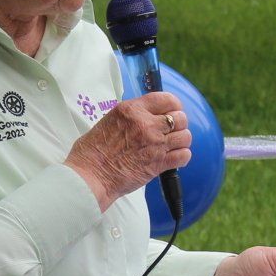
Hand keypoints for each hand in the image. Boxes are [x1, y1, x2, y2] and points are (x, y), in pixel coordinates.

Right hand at [64, 92, 191, 211]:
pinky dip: (182, 157)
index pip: (166, 99)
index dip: (174, 105)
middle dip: (178, 125)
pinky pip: (184, 155)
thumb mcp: (109, 120)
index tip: (172, 111)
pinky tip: (173, 159)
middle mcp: (146, 124)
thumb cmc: (92, 152)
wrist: (90, 176)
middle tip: (170, 132)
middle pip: (180, 117)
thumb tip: (143, 117)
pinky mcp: (158, 163)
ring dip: (181, 141)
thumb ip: (130, 117)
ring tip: (172, 146)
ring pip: (185, 136)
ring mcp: (155, 143)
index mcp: (132, 110)